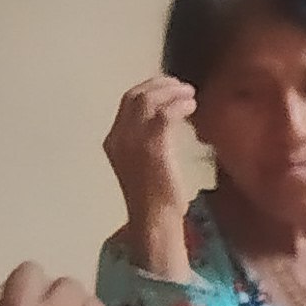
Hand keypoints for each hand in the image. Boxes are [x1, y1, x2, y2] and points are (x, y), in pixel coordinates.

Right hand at [105, 76, 195, 236]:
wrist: (154, 220)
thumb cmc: (154, 197)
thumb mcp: (141, 164)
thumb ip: (146, 141)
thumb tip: (164, 119)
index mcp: (113, 141)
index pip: (127, 101)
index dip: (148, 88)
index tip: (167, 86)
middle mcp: (119, 138)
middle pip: (136, 96)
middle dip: (160, 85)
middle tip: (181, 85)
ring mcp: (134, 142)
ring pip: (150, 100)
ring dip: (172, 92)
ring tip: (190, 93)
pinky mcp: (154, 148)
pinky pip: (165, 113)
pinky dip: (179, 104)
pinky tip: (192, 105)